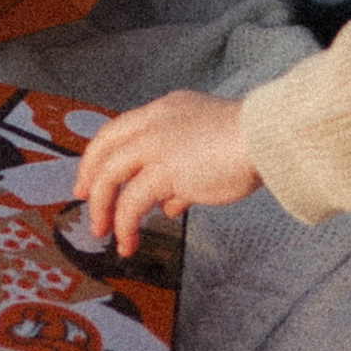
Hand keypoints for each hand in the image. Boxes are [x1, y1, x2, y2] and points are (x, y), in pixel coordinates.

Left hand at [79, 90, 260, 254]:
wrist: (266, 137)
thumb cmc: (250, 142)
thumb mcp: (208, 146)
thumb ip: (183, 173)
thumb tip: (169, 204)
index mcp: (165, 110)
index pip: (119, 128)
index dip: (100, 153)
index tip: (91, 174)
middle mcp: (155, 123)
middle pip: (106, 149)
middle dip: (90, 178)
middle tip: (84, 200)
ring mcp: (157, 146)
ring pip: (110, 176)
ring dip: (103, 207)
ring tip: (107, 232)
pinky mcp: (165, 171)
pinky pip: (131, 203)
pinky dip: (126, 224)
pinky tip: (129, 240)